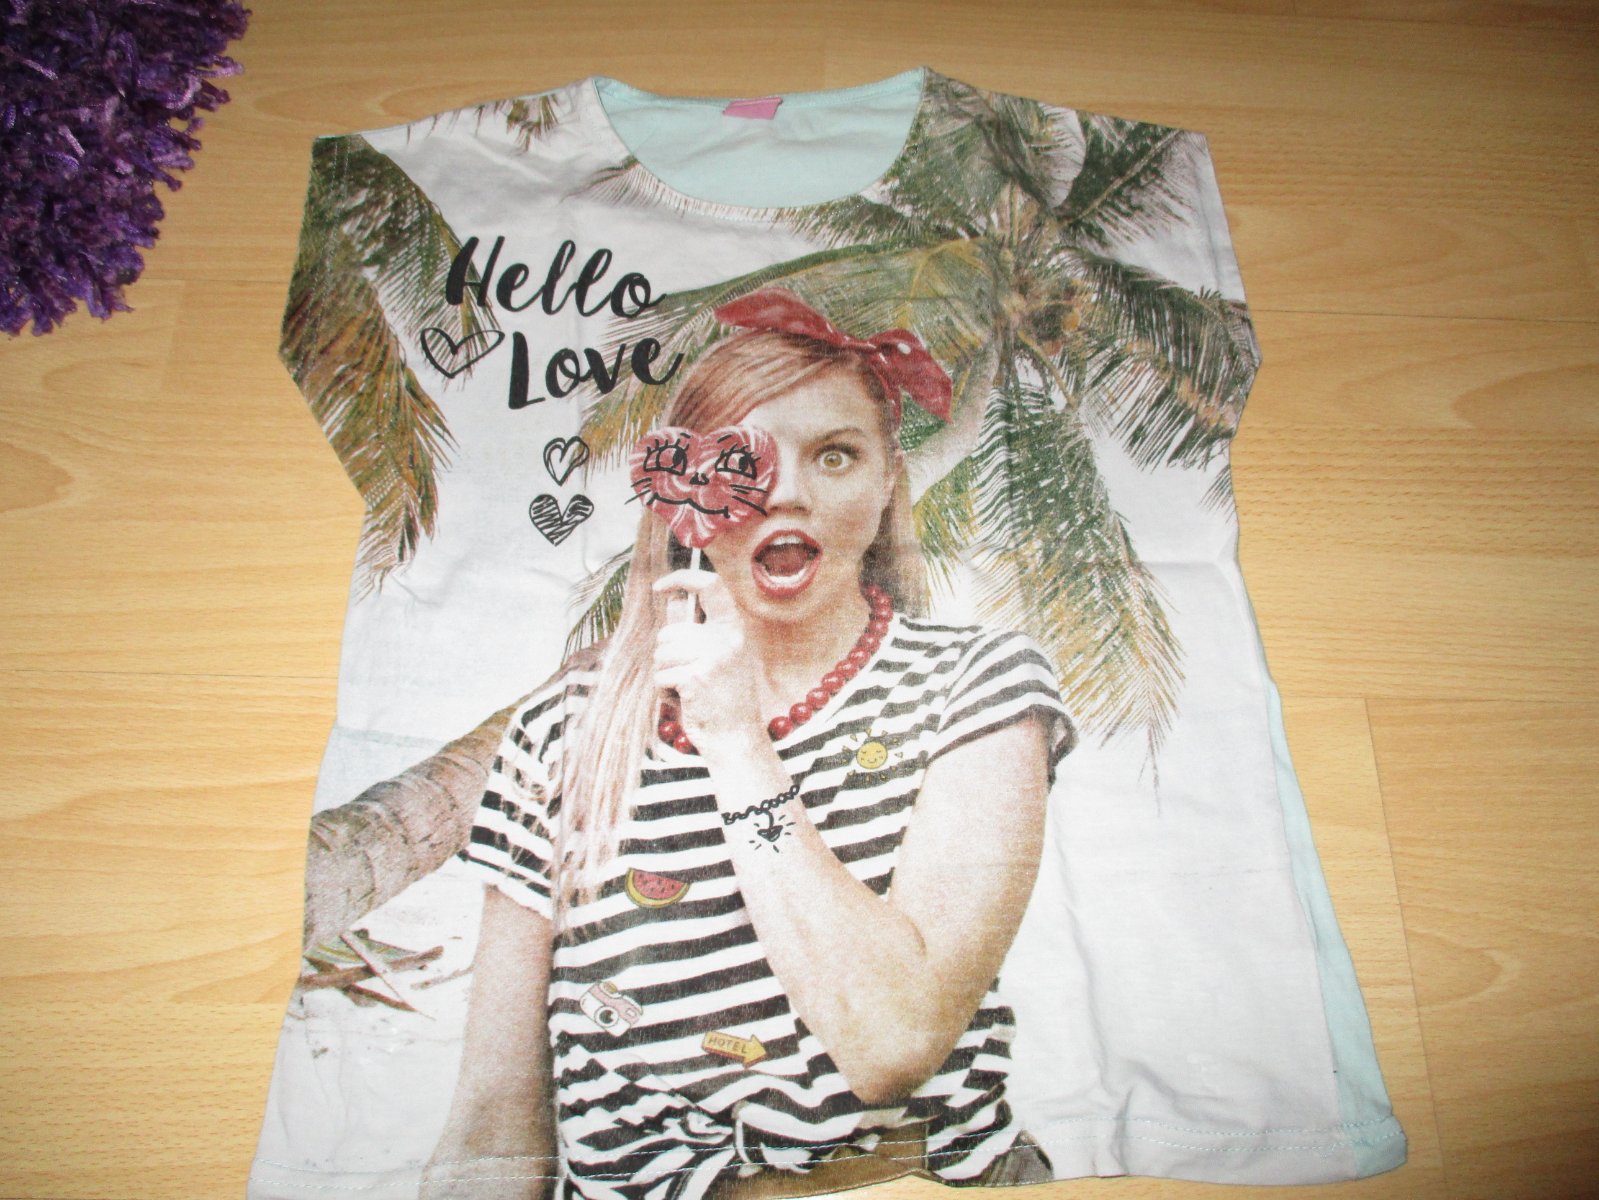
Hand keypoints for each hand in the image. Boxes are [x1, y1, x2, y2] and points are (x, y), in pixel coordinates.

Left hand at [652, 569, 763, 749]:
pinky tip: (684, 700)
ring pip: (661, 653)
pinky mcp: (696, 677)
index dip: (681, 578)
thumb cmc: (724, 698)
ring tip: (687, 689)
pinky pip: (661, 675)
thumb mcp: (718, 656)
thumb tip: (673, 602)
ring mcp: (712, 656)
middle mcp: (726, 637)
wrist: (736, 738)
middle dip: (666, 654)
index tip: (660, 586)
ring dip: (664, 674)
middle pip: (670, 631)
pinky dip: (664, 691)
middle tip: (687, 675)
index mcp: (733, 628)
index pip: (709, 585)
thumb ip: (697, 630)